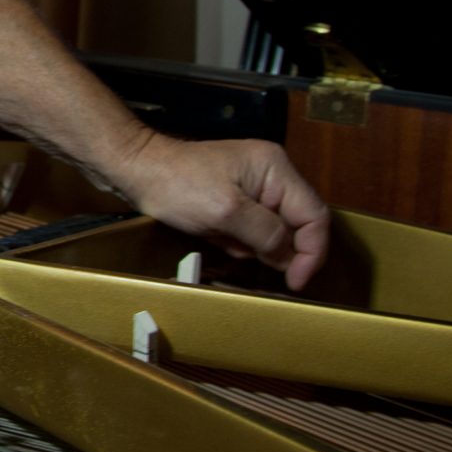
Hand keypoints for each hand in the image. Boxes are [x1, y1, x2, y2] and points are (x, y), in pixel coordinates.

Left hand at [105, 133, 331, 289]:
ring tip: (220, 237)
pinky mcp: (237, 200)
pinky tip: (212, 234)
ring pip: (273, 232)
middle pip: (297, 225)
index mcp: (275, 169)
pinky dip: (236, 241)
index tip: (297, 282)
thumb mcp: (225, 212)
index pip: (315, 215)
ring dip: (251, 245)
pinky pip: (251, 231)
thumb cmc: (175, 184)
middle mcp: (272, 176)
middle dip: (275, 248)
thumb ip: (265, 233)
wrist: (136, 171)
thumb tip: (290, 256)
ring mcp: (254, 188)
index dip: (312, 252)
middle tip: (247, 257)